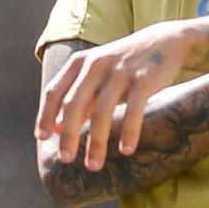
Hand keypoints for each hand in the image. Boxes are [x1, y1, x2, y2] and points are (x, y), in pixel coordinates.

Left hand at [36, 21, 195, 168]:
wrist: (166, 42)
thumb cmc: (126, 65)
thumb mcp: (98, 76)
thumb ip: (79, 98)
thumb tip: (56, 128)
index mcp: (80, 63)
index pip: (54, 92)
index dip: (45, 116)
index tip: (42, 138)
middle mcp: (96, 65)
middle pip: (74, 104)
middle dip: (68, 135)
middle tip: (66, 159)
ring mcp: (120, 72)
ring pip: (101, 111)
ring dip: (96, 141)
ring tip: (94, 165)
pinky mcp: (144, 80)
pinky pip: (133, 110)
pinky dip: (129, 132)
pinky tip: (126, 150)